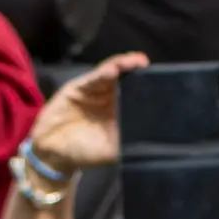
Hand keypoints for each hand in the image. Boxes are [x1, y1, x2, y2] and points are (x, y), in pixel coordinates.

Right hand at [27, 53, 150, 173]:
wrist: (54, 156)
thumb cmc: (86, 152)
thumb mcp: (112, 150)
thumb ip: (129, 140)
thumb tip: (152, 136)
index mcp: (124, 108)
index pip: (139, 91)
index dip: (150, 83)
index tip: (164, 79)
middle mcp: (111, 96)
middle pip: (128, 77)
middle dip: (138, 69)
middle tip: (147, 65)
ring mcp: (95, 90)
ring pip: (112, 72)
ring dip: (123, 65)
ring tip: (135, 62)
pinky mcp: (77, 88)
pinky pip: (93, 78)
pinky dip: (103, 72)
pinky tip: (112, 70)